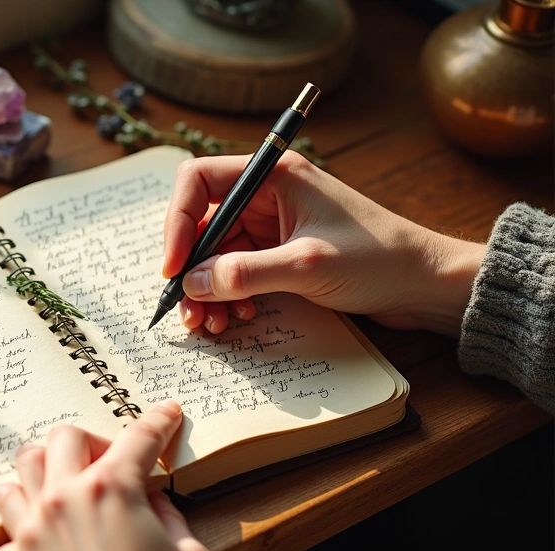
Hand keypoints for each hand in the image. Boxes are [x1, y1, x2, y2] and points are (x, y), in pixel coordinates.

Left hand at [0, 402, 212, 550]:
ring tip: (51, 499)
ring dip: (34, 483)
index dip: (156, 423)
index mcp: (111, 490)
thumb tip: (152, 501)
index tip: (164, 415)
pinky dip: (7, 544)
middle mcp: (63, 500)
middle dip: (85, 443)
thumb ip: (168, 516)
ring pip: (13, 481)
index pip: (137, 440)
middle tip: (102, 464)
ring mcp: (30, 534)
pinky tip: (22, 548)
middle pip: (60, 440)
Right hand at [162, 152, 485, 336]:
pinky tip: (237, 318)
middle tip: (188, 310)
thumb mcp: (307, 266)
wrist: (426, 285)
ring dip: (206, 290)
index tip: (173, 267)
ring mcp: (272, 227)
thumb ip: (244, 273)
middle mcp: (267, 196)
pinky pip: (235, 273)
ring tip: (211, 324)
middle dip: (190, 269)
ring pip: (214, 255)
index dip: (177, 222)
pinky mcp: (279, 255)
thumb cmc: (380, 260)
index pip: (198, 182)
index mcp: (274, 176)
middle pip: (201, 225)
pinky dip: (227, 296)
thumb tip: (191, 282)